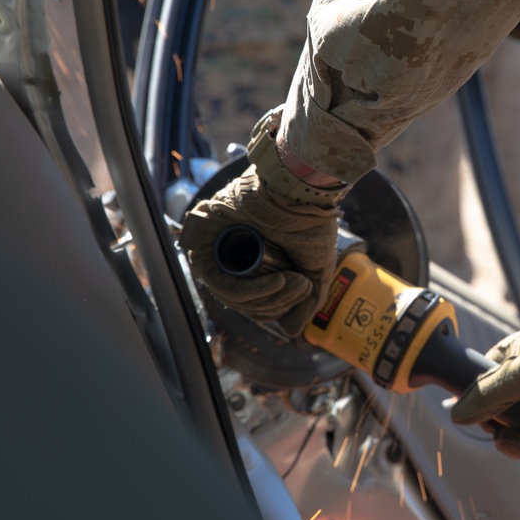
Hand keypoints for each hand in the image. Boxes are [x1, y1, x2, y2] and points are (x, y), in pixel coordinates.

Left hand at [178, 165, 338, 336]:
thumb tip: (290, 332)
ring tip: (293, 282)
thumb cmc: (309, 220)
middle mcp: (232, 257)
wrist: (301, 186)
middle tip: (301, 288)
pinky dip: (251, 290)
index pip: (255, 303)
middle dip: (277, 304)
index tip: (303, 292)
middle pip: (244, 305)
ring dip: (268, 298)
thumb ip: (306, 301)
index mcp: (255, 263)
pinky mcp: (205, 243)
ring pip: (233, 298)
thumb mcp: (315, 269)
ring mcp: (217, 250)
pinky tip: (278, 281)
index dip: (278, 307)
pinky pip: (222, 283)